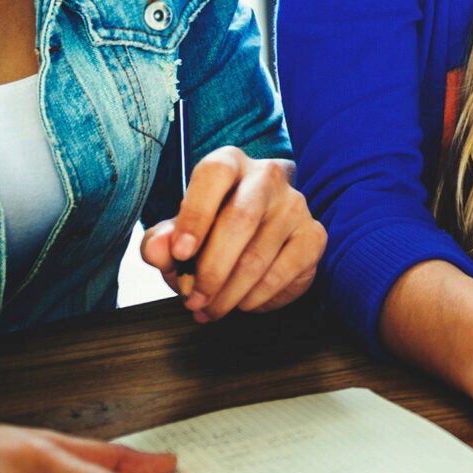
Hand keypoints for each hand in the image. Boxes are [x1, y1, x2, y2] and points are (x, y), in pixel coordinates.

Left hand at [140, 146, 324, 321]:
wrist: (256, 243)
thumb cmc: (210, 234)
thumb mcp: (177, 238)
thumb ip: (160, 242)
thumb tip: (158, 249)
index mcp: (230, 164)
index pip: (215, 173)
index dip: (196, 213)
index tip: (181, 255)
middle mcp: (267, 177)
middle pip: (242, 217)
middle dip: (212, 268)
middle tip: (194, 299)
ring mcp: (295, 205)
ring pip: (260, 253)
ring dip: (229, 292)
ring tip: (211, 309)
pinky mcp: (314, 236)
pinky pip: (284, 272)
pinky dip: (256, 296)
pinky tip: (242, 303)